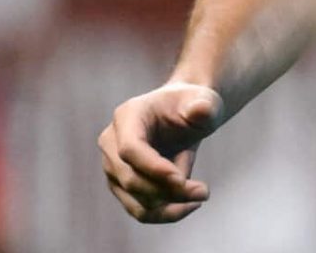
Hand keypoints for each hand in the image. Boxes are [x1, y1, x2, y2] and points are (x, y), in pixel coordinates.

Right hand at [98, 82, 223, 222]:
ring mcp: (113, 168)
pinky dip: (166, 214)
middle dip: (169, 191)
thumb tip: (200, 111)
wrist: (187, 114)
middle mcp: (111, 143)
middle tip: (204, 191)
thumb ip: (204, 106)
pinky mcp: (122, 187)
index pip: (130, 149)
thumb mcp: (205, 101)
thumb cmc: (194, 105)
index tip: (182, 179)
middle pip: (131, 180)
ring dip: (171, 205)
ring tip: (201, 194)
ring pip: (136, 202)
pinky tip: (191, 204)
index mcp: (127, 116)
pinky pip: (141, 211)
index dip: (153, 168)